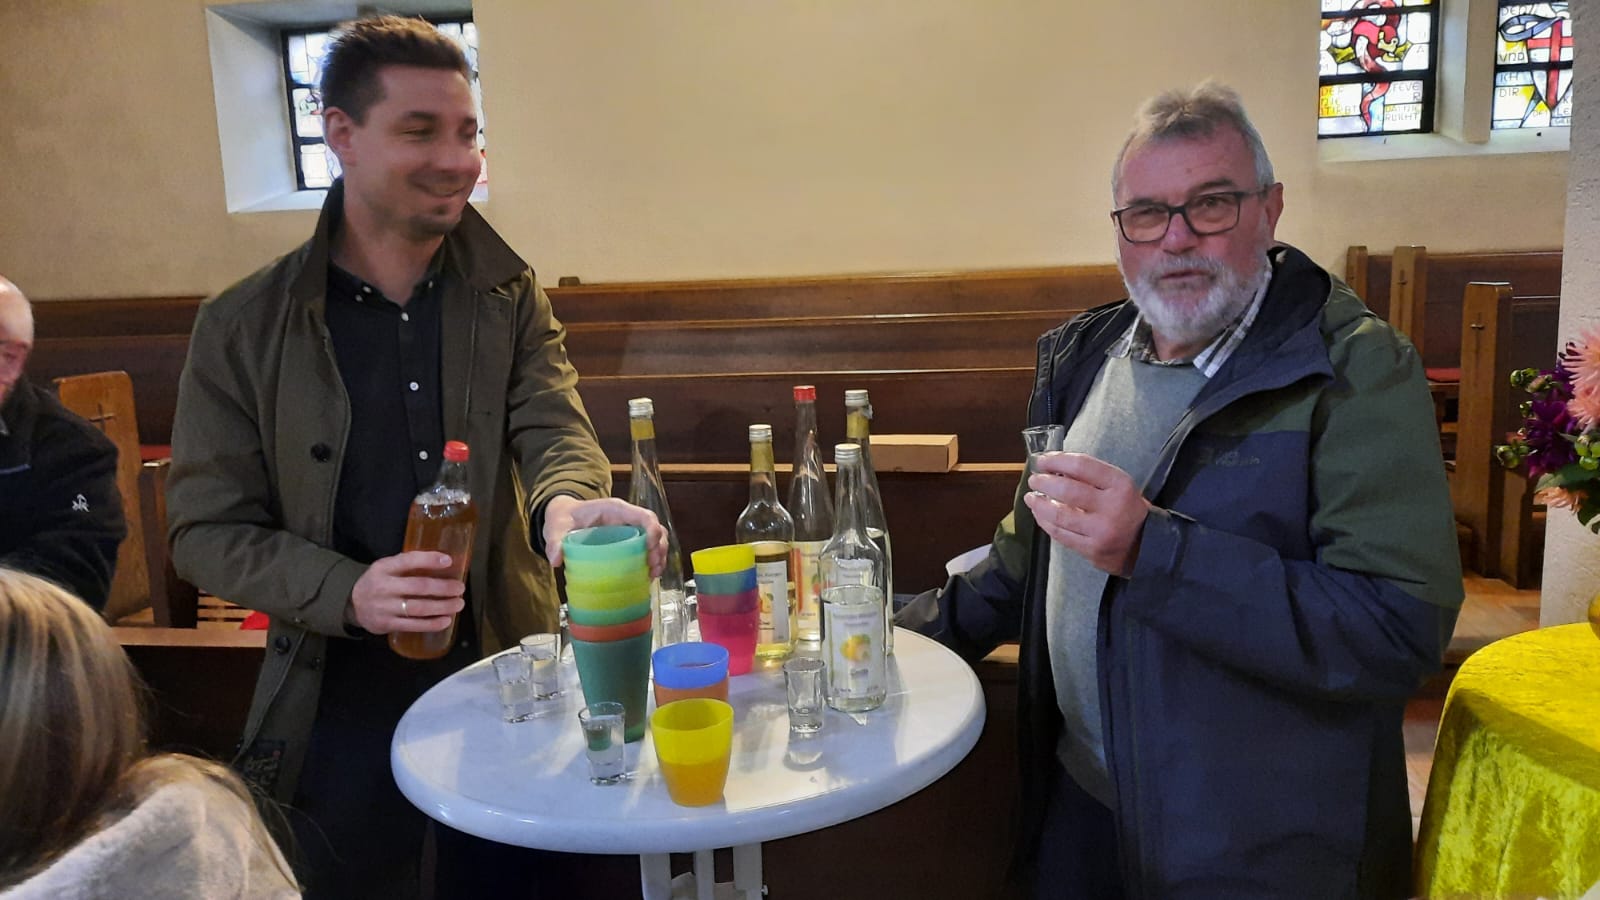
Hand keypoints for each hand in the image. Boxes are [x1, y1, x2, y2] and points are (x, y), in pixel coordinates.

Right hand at [346, 551, 466, 634]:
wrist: (353, 604)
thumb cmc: (379, 582)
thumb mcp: (386, 567)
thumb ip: (408, 564)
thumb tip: (444, 562)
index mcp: (384, 568)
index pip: (407, 561)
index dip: (429, 560)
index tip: (448, 560)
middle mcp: (384, 587)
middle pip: (418, 587)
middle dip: (443, 588)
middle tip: (460, 588)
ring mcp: (385, 607)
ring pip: (418, 608)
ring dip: (442, 607)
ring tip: (458, 604)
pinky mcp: (387, 624)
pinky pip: (413, 625)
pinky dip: (432, 623)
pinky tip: (446, 620)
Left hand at [543, 495, 669, 575]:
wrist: (564, 518)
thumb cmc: (565, 518)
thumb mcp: (557, 526)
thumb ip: (555, 540)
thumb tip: (556, 559)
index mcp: (616, 510)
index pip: (644, 515)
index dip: (653, 530)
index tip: (651, 548)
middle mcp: (627, 518)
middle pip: (656, 529)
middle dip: (660, 548)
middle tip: (653, 568)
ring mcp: (630, 530)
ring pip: (656, 540)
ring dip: (659, 557)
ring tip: (654, 575)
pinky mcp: (629, 542)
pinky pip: (648, 549)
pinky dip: (652, 562)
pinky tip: (649, 577)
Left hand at [1022, 452, 1149, 576]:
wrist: (1147, 545)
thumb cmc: (1127, 510)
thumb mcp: (1119, 486)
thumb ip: (1091, 477)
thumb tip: (1054, 467)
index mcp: (1120, 485)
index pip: (1082, 466)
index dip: (1057, 460)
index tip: (1042, 460)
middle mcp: (1112, 507)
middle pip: (1067, 490)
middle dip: (1044, 482)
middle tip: (1034, 480)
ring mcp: (1101, 531)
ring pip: (1059, 515)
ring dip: (1039, 504)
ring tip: (1031, 497)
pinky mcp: (1092, 550)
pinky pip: (1060, 534)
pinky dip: (1045, 522)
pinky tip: (1039, 514)